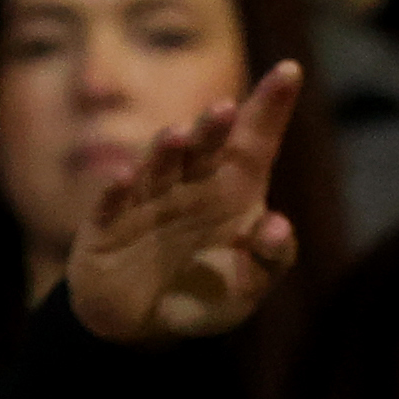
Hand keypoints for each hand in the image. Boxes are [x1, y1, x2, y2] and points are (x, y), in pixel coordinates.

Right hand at [68, 61, 302, 347]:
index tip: (290, 71)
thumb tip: (278, 225)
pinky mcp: (108, 224)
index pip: (255, 141)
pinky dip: (116, 189)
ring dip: (166, 148)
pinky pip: (111, 202)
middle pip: (205, 146)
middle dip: (214, 125)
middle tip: (226, 109)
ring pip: (157, 164)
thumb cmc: (202, 295)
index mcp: (233, 190)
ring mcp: (147, 200)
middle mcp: (191, 184)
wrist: (142, 327)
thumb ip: (271, 259)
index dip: (270, 106)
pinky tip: (124, 176)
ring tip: (180, 136)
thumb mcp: (247, 288)